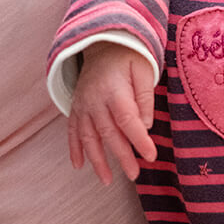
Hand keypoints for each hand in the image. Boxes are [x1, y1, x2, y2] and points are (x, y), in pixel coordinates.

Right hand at [66, 42, 156, 184]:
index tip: (151, 156)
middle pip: (108, 132)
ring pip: (87, 136)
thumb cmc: (128, 57)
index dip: (139, 139)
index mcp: (115, 89)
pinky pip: (72, 130)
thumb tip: (145, 125)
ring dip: (96, 160)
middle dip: (121, 156)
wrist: (100, 43)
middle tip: (134, 174)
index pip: (128, 119)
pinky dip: (73, 149)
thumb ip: (145, 96)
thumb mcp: (144, 69)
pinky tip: (79, 166)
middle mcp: (95, 99)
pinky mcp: (76, 107)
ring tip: (106, 180)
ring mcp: (82, 104)